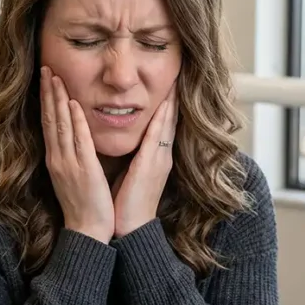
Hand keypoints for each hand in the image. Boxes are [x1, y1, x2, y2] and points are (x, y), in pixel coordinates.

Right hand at [40, 66, 114, 243]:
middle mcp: (58, 158)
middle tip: (46, 68)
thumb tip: (75, 139)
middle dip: (48, 93)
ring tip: (55, 77)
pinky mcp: (83, 170)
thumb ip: (73, 157)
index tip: (47, 79)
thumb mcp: (74, 176)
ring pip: (60, 125)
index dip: (47, 101)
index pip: (49, 124)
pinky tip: (73, 104)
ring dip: (57, 100)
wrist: (88, 231)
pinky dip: (74, 122)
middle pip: (49, 119)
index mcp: (57, 160)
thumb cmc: (85, 205)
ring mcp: (68, 164)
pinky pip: (78, 141)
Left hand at [113, 86, 177, 237]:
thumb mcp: (133, 174)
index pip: (164, 125)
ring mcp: (159, 160)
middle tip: (176, 74)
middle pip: (171, 120)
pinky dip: (161, 118)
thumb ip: (135, 158)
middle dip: (173, 97)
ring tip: (173, 81)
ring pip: (167, 124)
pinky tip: (162, 104)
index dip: (167, 104)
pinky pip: (157, 136)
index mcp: (157, 158)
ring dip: (169, 101)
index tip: (169, 85)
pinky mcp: (151, 166)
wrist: (130, 229)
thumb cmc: (127, 205)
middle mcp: (162, 156)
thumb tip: (130, 144)